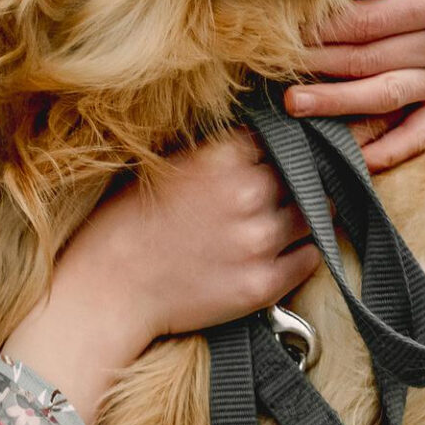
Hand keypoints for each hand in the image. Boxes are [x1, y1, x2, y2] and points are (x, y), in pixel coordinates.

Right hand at [70, 129, 320, 344]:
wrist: (110, 287)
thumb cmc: (127, 222)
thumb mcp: (167, 165)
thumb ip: (216, 152)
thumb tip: (256, 141)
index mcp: (221, 157)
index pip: (277, 137)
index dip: (274, 148)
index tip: (272, 157)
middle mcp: (247, 193)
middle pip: (302, 173)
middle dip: (295, 179)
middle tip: (283, 189)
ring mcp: (258, 240)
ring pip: (314, 214)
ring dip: (306, 214)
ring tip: (286, 219)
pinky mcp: (263, 284)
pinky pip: (311, 258)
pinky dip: (304, 251)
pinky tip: (286, 250)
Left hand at [284, 0, 424, 171]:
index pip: (363, 24)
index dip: (320, 31)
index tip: (284, 33)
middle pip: (365, 61)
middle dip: (315, 68)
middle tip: (271, 71)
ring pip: (383, 98)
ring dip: (336, 107)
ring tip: (294, 107)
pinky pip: (422, 133)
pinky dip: (389, 150)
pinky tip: (355, 159)